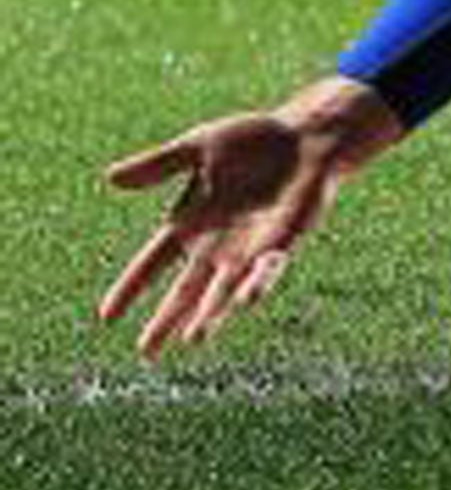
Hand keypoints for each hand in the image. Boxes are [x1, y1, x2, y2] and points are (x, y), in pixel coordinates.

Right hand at [98, 76, 404, 358]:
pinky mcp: (282, 243)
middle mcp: (216, 244)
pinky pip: (268, 269)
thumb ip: (158, 164)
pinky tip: (245, 300)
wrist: (305, 137)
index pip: (152, 262)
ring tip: (194, 338)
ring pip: (224, 289)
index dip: (131, 287)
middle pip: (186, 289)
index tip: (107, 316)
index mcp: (189, 223)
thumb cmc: (252, 140)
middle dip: (167, 319)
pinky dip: (257, 283)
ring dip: (211, 312)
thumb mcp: (198, 146)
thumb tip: (109, 178)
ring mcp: (249, 248)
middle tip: (147, 352)